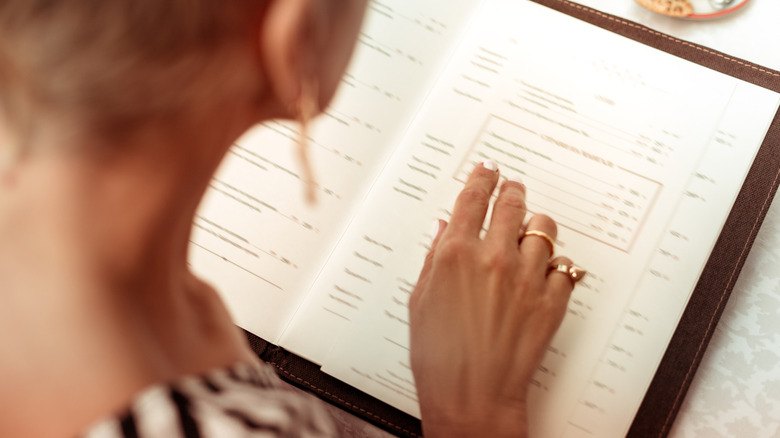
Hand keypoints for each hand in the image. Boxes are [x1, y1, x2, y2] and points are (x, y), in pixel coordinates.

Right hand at [409, 161, 575, 437]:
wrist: (472, 395)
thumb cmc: (440, 357)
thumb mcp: (420, 301)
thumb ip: (434, 258)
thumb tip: (444, 229)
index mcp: (456, 255)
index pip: (472, 198)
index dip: (481, 177)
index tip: (487, 169)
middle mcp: (494, 258)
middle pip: (512, 204)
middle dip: (512, 190)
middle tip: (512, 188)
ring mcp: (527, 278)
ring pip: (544, 230)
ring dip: (536, 226)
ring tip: (532, 231)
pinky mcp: (551, 301)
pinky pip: (564, 268)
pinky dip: (556, 266)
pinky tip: (545, 272)